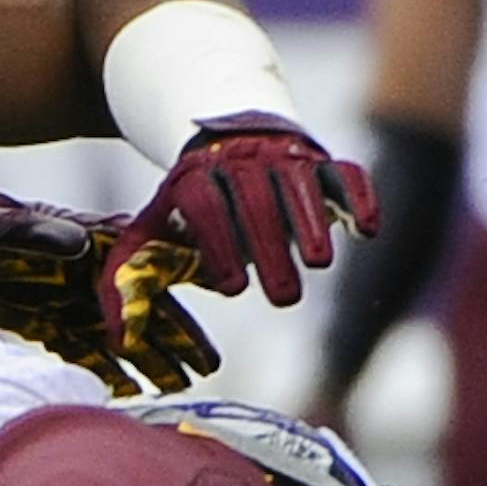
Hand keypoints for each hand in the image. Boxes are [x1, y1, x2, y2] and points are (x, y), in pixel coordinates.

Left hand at [0, 183, 219, 397]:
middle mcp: (75, 273)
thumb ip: (34, 233)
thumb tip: (81, 242)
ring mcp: (58, 300)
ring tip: (178, 385)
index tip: (214, 290)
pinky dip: (102, 371)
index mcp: (75, 242)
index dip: (175, 277)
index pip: (137, 261)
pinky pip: (78, 351)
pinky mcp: (36, 322)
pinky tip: (127, 392)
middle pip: (135, 305)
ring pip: (114, 334)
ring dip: (146, 359)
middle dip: (171, 335)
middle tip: (205, 365)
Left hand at [101, 114, 379, 324]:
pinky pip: (344, 170)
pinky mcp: (321, 158)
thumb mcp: (150, 234)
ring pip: (300, 181)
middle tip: (283, 298)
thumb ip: (129, 284)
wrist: (223, 142)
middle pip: (256, 199)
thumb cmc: (186, 208)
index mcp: (194, 178)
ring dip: (311, 222)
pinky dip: (358, 195)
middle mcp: (239, 161)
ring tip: (318, 264)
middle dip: (271, 246)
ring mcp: (283, 156)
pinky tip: (366, 230)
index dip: (219, 244)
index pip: (205, 204)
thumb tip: (121, 342)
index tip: (231, 288)